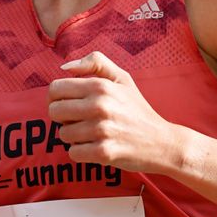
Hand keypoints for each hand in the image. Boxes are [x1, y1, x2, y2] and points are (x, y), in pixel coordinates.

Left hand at [46, 51, 183, 174]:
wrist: (162, 142)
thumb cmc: (137, 110)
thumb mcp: (122, 78)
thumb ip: (95, 63)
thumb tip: (65, 66)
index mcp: (100, 86)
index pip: (55, 88)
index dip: (57, 98)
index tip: (68, 104)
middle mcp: (100, 106)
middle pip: (54, 111)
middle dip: (63, 117)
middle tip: (80, 120)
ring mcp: (101, 130)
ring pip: (63, 134)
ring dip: (74, 137)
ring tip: (92, 134)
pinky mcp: (104, 152)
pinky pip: (73, 153)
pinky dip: (81, 152)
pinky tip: (96, 146)